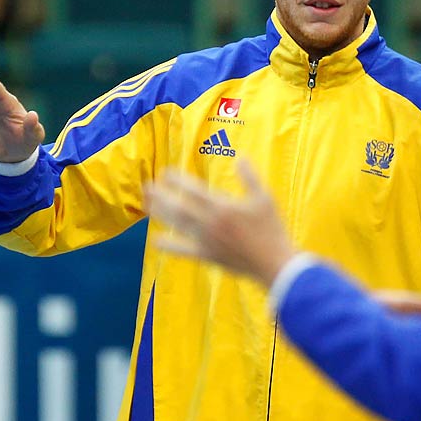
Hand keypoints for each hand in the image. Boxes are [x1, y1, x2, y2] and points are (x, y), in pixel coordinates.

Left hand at [146, 160, 296, 285]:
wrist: (274, 263)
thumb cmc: (271, 229)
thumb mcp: (265, 198)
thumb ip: (250, 177)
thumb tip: (240, 157)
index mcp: (223, 207)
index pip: (194, 190)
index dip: (177, 180)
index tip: (165, 172)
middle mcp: (210, 223)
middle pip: (179, 207)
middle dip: (161, 196)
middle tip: (146, 186)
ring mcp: (207, 241)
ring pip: (178, 225)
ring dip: (160, 214)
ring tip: (146, 204)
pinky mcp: (207, 256)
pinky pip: (184, 251)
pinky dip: (170, 246)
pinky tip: (156, 240)